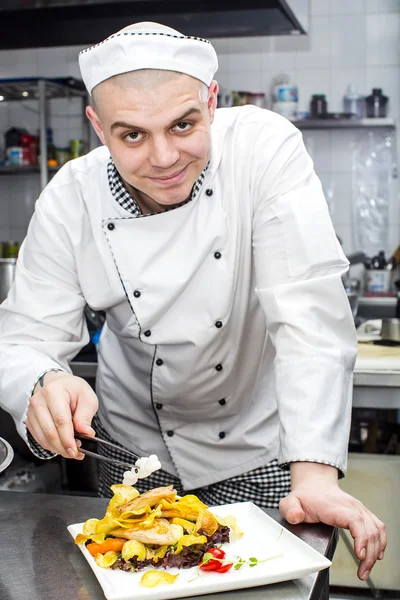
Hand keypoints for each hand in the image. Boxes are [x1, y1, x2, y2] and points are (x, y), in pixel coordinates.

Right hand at [26, 371, 98, 458]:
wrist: (58, 384)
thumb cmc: (73, 389)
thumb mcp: (87, 398)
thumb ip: (86, 416)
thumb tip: (86, 433)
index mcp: (53, 392)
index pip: (60, 420)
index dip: (68, 439)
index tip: (76, 450)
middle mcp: (39, 402)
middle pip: (50, 432)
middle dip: (64, 447)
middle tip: (76, 453)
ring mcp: (31, 412)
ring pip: (44, 439)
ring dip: (58, 449)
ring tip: (72, 450)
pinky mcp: (30, 421)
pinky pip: (40, 439)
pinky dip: (52, 446)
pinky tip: (63, 446)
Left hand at [279, 463, 385, 580]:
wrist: (315, 484)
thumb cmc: (305, 496)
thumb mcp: (290, 501)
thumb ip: (290, 509)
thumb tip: (295, 516)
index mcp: (335, 506)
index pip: (355, 520)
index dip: (361, 538)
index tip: (360, 554)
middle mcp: (351, 506)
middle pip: (369, 529)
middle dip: (369, 554)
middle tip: (362, 573)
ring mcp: (359, 509)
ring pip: (376, 529)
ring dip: (375, 551)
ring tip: (366, 570)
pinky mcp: (363, 513)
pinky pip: (378, 527)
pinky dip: (380, 542)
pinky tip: (376, 555)